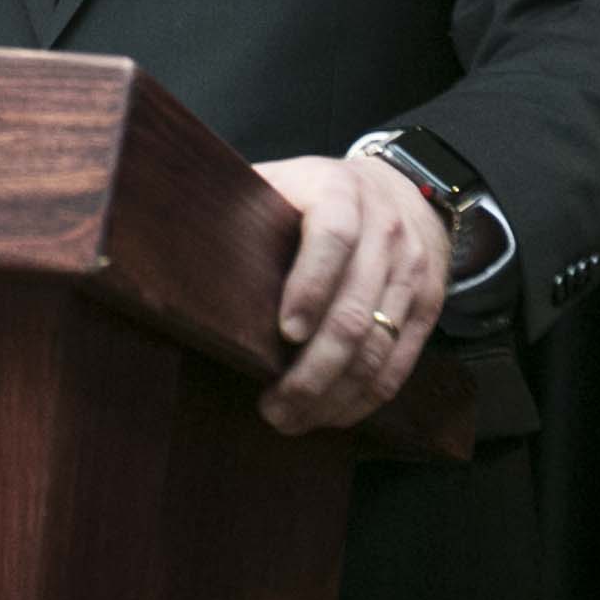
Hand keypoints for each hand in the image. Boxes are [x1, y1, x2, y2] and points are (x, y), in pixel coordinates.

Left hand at [251, 152, 451, 432]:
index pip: (333, 237)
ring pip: (378, 346)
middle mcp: (385, 230)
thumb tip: (171, 241)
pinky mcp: (429, 304)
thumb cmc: (317, 194)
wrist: (402, 189)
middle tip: (274, 406)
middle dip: (313, 370)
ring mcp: (412, 270)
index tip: (285, 332)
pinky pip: (399, 361)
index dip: (309, 286)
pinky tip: (332, 414)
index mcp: (340, 193)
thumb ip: (242, 204)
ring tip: (293, 418)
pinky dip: (366, 397)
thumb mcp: (281, 181)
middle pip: (355, 310)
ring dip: (335, 394)